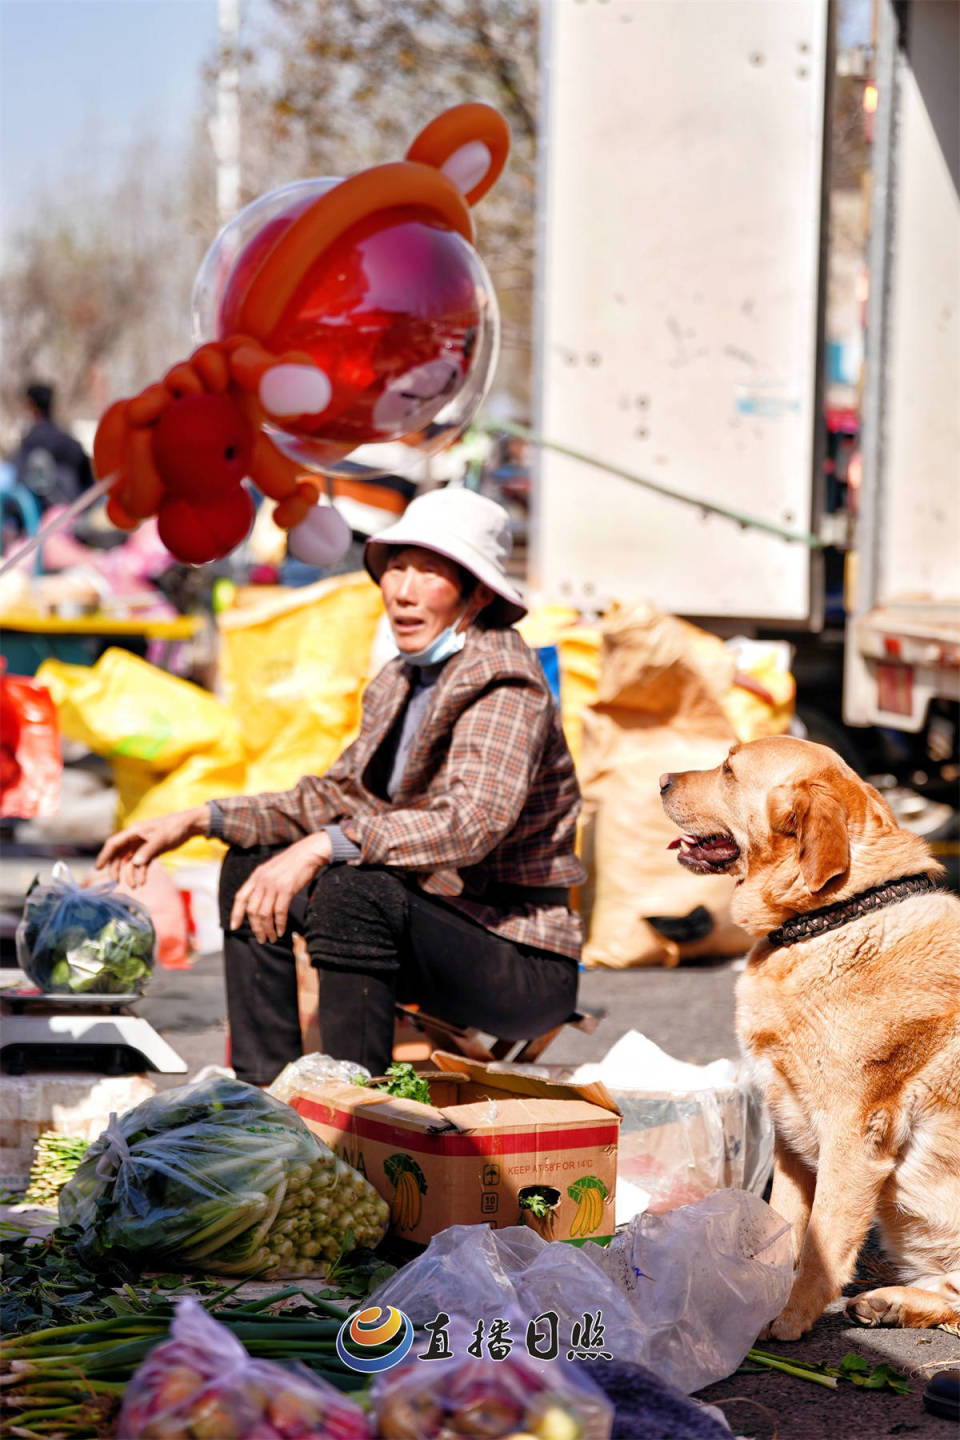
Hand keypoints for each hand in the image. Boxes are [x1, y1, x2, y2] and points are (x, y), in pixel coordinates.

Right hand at [95, 807, 209, 888]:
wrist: (190, 826)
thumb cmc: (174, 827)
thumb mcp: (161, 838)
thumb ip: (148, 851)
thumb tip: (135, 863)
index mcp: (134, 831)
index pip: (114, 843)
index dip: (104, 855)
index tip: (98, 868)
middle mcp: (135, 838)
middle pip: (119, 854)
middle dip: (116, 868)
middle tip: (115, 881)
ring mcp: (142, 845)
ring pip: (130, 861)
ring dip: (131, 874)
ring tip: (135, 886)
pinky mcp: (151, 851)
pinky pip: (141, 863)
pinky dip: (141, 872)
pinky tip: (142, 882)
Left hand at [229, 831, 332, 943]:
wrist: (309, 852)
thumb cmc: (294, 862)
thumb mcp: (272, 869)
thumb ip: (263, 882)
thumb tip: (260, 900)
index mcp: (256, 876)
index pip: (240, 897)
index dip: (236, 914)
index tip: (234, 927)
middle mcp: (262, 880)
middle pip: (252, 910)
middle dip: (255, 928)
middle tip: (262, 938)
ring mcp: (273, 884)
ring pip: (264, 914)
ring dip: (267, 929)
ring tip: (272, 938)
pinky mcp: (286, 889)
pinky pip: (279, 912)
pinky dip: (280, 924)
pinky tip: (282, 930)